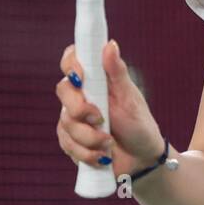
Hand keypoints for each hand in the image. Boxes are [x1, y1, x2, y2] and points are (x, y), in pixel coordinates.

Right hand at [56, 40, 165, 179]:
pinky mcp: (71, 140)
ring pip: (66, 122)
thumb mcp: (130, 97)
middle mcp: (81, 95)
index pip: (71, 60)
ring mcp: (73, 118)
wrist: (140, 160)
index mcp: (96, 79)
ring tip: (109, 142)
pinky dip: (86, 152)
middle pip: (63, 90)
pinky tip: (101, 156)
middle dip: (80, 109)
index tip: (81, 77)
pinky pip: (67, 144)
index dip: (70, 64)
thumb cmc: (138, 124)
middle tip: (100, 118)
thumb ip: (117, 72)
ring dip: (90, 137)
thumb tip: (110, 44)